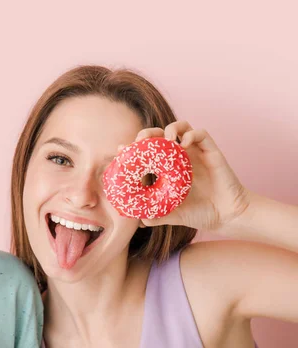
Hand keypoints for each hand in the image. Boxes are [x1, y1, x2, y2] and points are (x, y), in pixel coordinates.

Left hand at [133, 121, 250, 231]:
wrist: (226, 216)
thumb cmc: (199, 214)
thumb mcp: (173, 216)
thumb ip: (157, 217)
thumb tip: (140, 220)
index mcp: (166, 169)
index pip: (146, 151)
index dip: (133, 147)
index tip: (121, 149)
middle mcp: (178, 157)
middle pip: (159, 134)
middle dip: (147, 133)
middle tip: (140, 141)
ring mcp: (194, 152)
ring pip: (180, 127)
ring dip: (170, 128)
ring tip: (166, 139)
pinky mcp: (210, 150)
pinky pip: (201, 133)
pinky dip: (191, 134)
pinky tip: (184, 144)